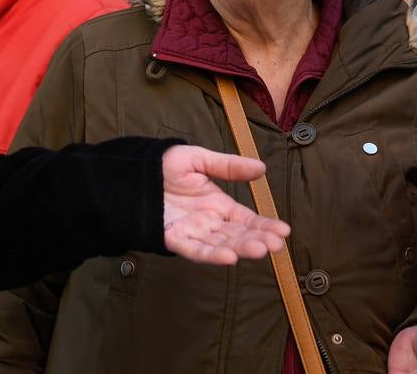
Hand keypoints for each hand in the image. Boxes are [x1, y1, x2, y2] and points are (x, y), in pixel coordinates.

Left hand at [160, 145, 289, 264]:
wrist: (133, 171)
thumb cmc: (165, 165)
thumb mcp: (200, 160)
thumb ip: (229, 166)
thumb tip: (261, 168)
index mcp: (218, 205)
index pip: (247, 220)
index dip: (265, 226)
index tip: (284, 232)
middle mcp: (208, 222)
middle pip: (237, 236)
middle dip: (257, 240)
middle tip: (275, 245)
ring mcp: (192, 232)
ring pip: (220, 245)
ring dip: (240, 249)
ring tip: (259, 250)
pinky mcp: (173, 238)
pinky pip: (195, 250)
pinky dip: (211, 255)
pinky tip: (229, 258)